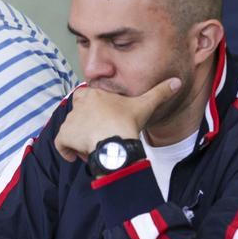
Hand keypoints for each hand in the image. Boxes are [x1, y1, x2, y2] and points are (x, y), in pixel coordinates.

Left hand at [54, 78, 181, 162]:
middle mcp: (80, 105)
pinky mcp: (65, 136)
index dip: (90, 107)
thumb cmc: (128, 122)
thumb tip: (177, 82)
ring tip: (94, 149)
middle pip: (77, 113)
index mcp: (95, 94)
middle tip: (97, 135)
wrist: (115, 141)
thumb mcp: (146, 105)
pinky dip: (66, 150)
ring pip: (70, 130)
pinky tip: (76, 156)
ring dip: (79, 139)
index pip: (85, 95)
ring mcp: (71, 120)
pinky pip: (60, 144)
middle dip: (84, 124)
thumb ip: (160, 92)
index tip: (100, 120)